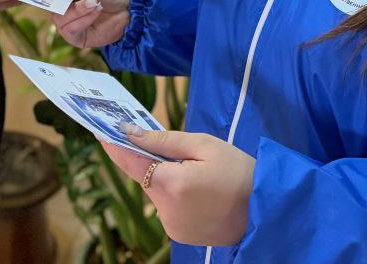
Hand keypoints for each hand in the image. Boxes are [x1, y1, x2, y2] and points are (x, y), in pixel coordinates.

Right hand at [37, 0, 131, 48]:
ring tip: (95, 3)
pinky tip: (95, 12)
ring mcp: (68, 24)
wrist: (129, 7)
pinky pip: (70, 31)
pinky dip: (82, 20)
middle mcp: (61, 8)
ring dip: (79, 11)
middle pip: (48, 7)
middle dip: (66, 2)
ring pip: (60, 20)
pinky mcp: (77, 38)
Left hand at [100, 127, 254, 246]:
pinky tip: (202, 193)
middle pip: (147, 177)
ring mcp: (172, 226)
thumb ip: (164, 141)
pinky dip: (178, 196)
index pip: (130, 162)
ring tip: (202, 176)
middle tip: (183, 154)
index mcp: (171, 184)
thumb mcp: (204, 146)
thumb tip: (130, 133)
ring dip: (169, 180)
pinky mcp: (180, 235)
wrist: (266, 210)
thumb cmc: (239, 171)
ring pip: (158, 192)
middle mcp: (166, 210)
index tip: (100, 130)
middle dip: (157, 162)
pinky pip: (169, 207)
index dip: (114, 145)